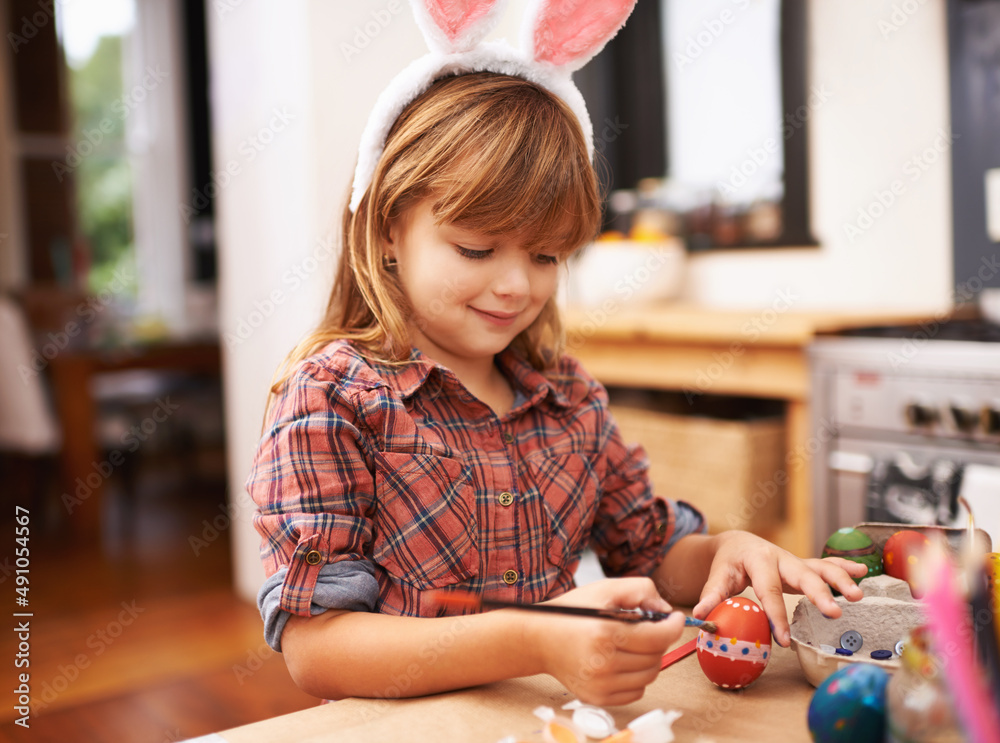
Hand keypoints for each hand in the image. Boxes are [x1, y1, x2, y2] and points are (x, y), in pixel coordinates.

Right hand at [527, 577, 684, 705]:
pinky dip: (637, 675)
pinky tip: (624, 660)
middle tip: (648, 627)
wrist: (538, 639)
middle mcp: (603, 663)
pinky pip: (636, 690)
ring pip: (649, 675)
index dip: (673, 626)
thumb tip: (665, 609)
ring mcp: (601, 684)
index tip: (675, 619)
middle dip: (658, 639)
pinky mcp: (598, 698)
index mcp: (606, 633)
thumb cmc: (572, 611)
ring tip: (634, 643)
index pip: (658, 637)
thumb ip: (640, 589)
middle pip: (656, 656)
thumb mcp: (604, 589)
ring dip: (649, 658)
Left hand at [691, 531, 865, 646]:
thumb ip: (712, 595)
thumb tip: (700, 617)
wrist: (738, 543)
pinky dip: (845, 567)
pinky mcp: (805, 566)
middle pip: (803, 574)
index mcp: (758, 560)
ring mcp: (796, 561)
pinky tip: (863, 573)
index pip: (768, 590)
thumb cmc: (728, 563)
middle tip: (834, 612)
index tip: (784, 639)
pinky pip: (827, 565)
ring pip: (821, 568)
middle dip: (819, 594)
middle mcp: (781, 557)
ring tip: (858, 595)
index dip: (776, 615)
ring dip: (840, 580)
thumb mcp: (718, 576)